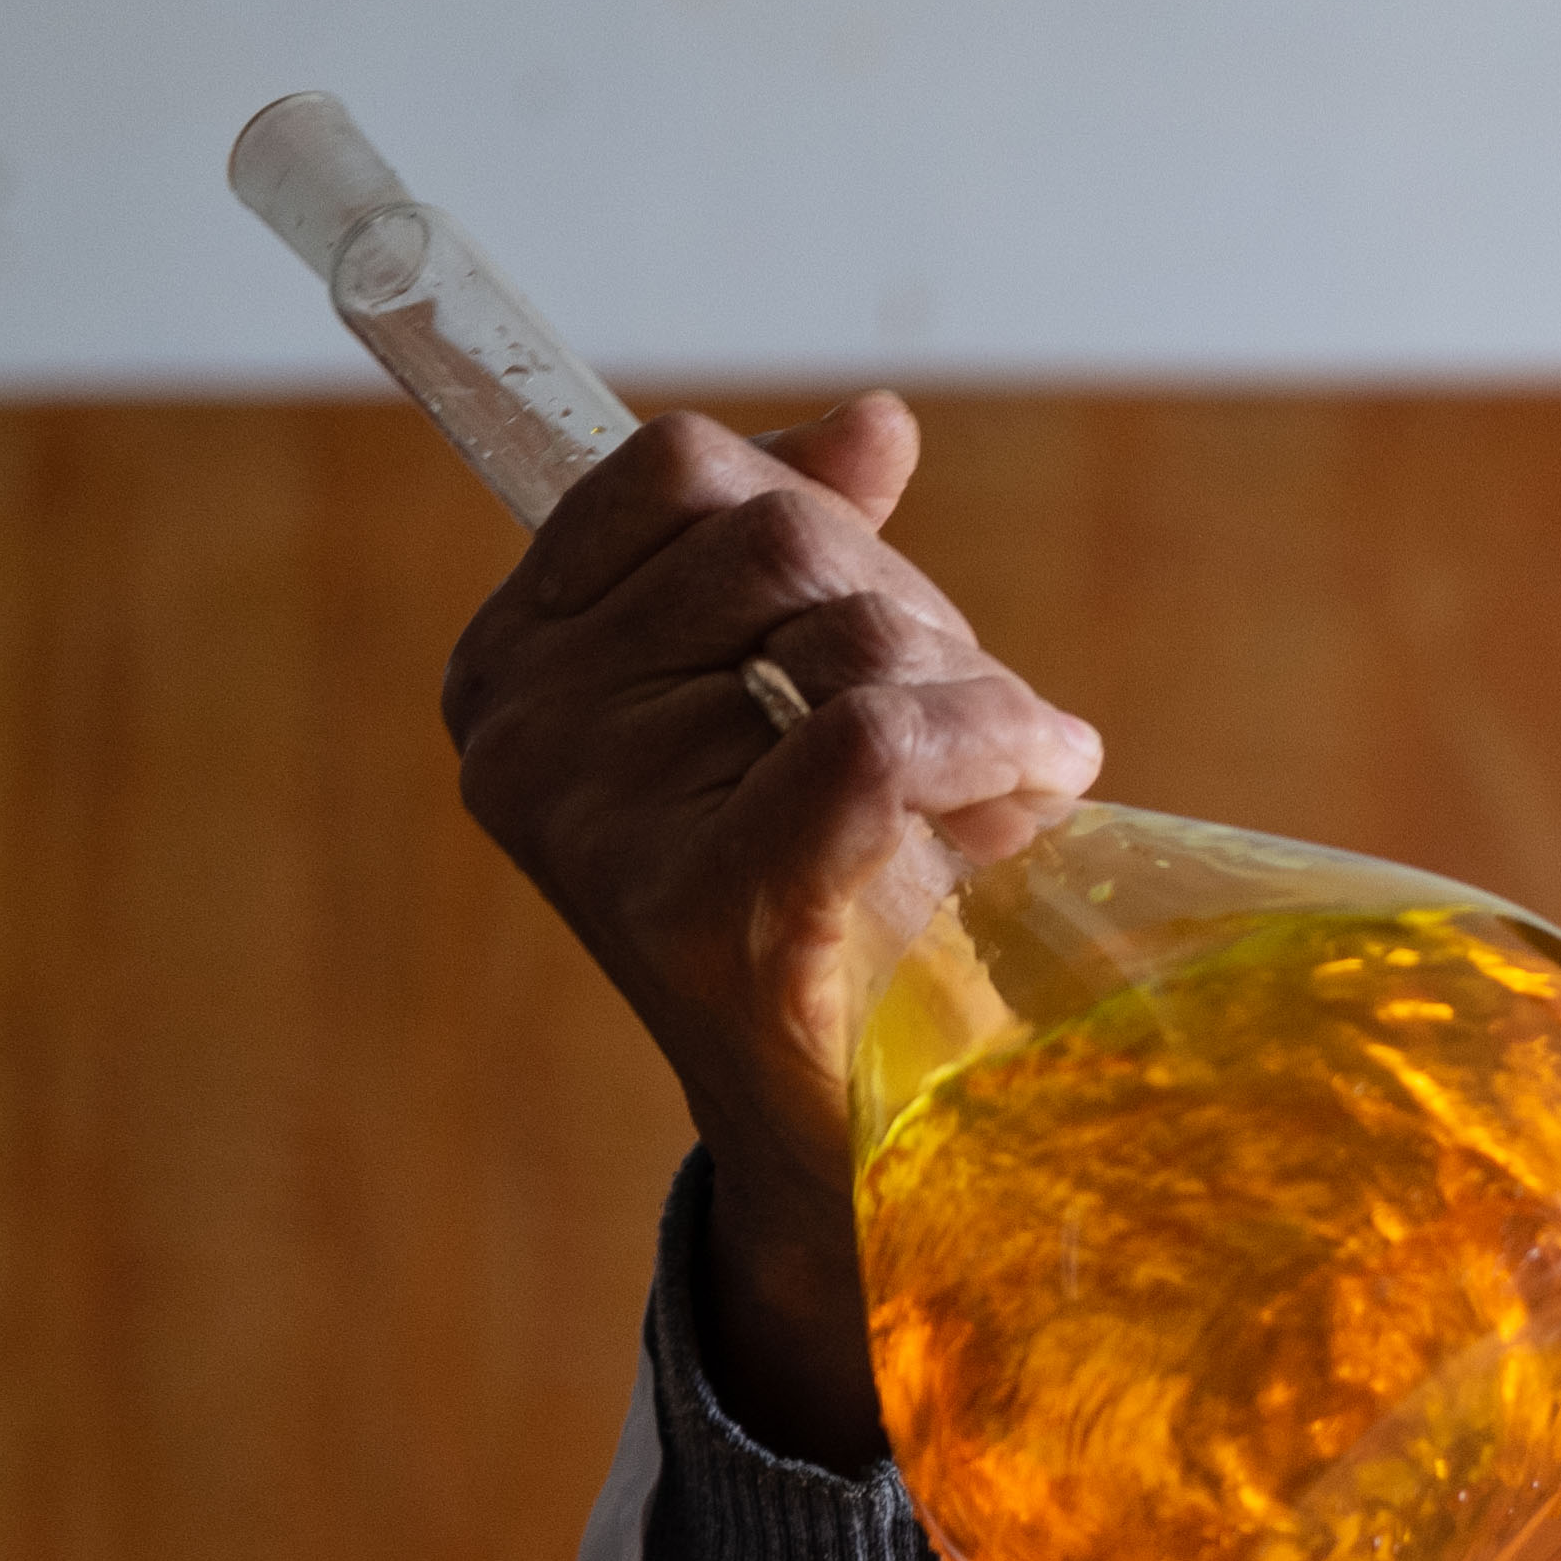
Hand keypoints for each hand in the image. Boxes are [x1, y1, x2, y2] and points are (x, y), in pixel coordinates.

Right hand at [442, 393, 1104, 1468]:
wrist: (851, 1138)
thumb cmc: (838, 899)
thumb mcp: (810, 691)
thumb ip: (811, 546)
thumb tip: (872, 422)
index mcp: (515, 664)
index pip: (679, 469)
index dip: (823, 511)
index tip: (886, 619)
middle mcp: (526, 736)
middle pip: (775, 540)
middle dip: (913, 614)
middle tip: (975, 723)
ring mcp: (597, 824)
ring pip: (844, 637)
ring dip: (976, 695)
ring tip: (998, 790)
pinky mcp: (700, 911)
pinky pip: (875, 742)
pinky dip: (993, 741)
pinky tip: (1045, 782)